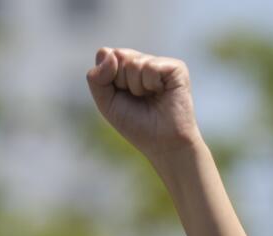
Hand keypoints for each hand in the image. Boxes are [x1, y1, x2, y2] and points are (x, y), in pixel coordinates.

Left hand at [86, 48, 202, 162]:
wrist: (164, 144)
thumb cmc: (137, 125)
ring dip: (137, 88)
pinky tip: (162, 94)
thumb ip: (96, 78)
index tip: (121, 96)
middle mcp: (144, 61)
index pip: (106, 54)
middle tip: (138, 99)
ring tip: (151, 99)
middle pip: (118, 55)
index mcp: (127, 67)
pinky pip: (151, 67)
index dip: (108, 78)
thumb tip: (109, 53)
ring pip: (134, 63)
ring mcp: (160, 63)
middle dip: (122, 82)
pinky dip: (151, 85)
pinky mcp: (176, 67)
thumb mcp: (106, 103)